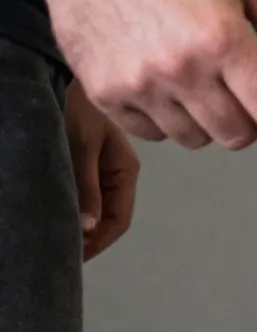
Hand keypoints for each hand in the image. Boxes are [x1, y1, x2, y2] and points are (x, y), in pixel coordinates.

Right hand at [39, 0, 256, 177]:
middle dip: (248, 119)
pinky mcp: (106, 95)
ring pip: (198, 139)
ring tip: (190, 74)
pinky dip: (167, 119)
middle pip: (238, 134)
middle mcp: (182, 69)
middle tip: (232, 83)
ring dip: (206, 119)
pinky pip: (155, 135)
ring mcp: (140, 86)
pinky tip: (158, 80)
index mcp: (222, 40)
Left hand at [64, 84, 140, 259]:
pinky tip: (56, 213)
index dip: (98, 243)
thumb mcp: (80, 145)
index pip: (118, 220)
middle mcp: (117, 173)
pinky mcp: (85, 162)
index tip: (73, 258)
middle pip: (107, 218)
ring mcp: (102, 168)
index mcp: (125, 170)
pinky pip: (82, 194)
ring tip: (56, 236)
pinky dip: (71, 207)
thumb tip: (88, 227)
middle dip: (87, 238)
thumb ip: (86, 186)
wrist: (61, 74)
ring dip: (77, 223)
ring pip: (94, 207)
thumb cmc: (76, 103)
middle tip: (60, 253)